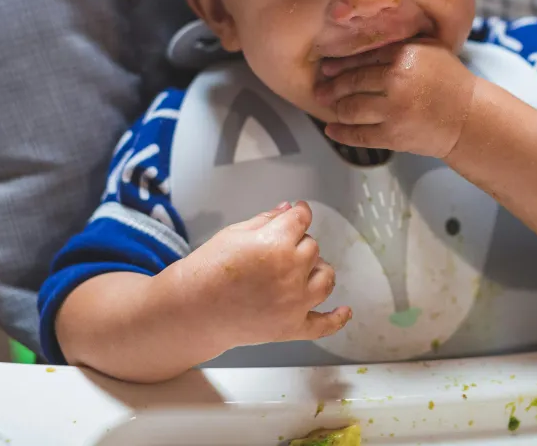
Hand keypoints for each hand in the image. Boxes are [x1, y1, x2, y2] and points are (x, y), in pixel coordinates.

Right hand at [166, 201, 351, 351]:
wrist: (191, 310)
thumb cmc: (207, 269)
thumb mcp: (234, 233)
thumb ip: (267, 220)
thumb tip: (289, 209)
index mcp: (277, 243)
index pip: (301, 219)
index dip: (300, 213)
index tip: (299, 213)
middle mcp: (292, 271)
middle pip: (312, 247)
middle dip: (298, 243)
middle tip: (277, 248)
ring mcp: (295, 302)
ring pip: (326, 277)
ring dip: (317, 270)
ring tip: (301, 270)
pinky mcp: (292, 327)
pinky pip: (324, 324)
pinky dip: (337, 318)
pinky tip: (345, 310)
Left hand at [314, 39, 477, 157]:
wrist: (470, 118)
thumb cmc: (451, 82)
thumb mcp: (430, 50)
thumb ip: (400, 43)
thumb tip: (362, 42)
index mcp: (406, 55)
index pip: (363, 58)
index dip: (340, 64)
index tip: (327, 67)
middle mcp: (398, 81)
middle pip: (353, 83)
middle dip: (331, 87)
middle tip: (320, 89)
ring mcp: (395, 110)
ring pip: (351, 109)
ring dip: (335, 108)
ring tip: (328, 105)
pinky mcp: (394, 136)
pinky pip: (359, 135)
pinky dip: (341, 134)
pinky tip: (332, 130)